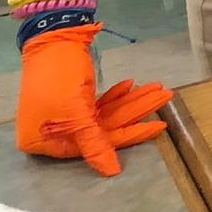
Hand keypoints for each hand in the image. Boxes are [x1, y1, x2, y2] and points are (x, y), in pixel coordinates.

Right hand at [15, 23, 171, 176]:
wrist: (51, 39)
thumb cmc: (59, 78)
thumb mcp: (76, 113)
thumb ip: (94, 143)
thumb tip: (112, 172)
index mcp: (45, 143)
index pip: (94, 147)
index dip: (129, 136)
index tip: (158, 126)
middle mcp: (53, 133)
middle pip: (104, 128)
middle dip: (136, 110)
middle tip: (166, 96)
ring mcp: (64, 116)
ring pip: (106, 113)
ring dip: (132, 100)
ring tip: (157, 88)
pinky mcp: (74, 100)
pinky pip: (99, 103)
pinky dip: (115, 96)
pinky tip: (130, 85)